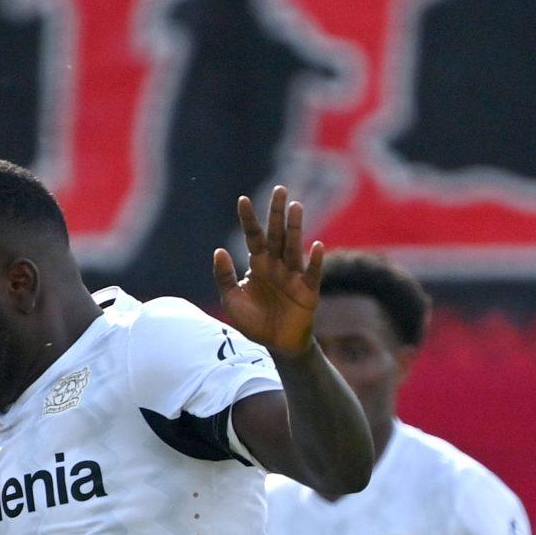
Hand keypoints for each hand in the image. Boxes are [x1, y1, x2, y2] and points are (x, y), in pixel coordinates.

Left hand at [212, 184, 323, 356]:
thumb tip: (218, 250)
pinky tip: (316, 246)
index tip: (242, 200)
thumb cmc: (254, 322)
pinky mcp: (308, 291)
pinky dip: (315, 261)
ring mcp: (293, 275)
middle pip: (276, 234)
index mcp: (258, 264)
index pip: (253, 236)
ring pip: (294, 247)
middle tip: (280, 189)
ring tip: (296, 206)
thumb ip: (224, 276)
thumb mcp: (232, 300)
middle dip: (277, 213)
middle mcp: (277, 264)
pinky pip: (312, 273)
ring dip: (295, 228)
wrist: (276, 345)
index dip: (248, 219)